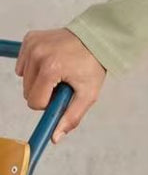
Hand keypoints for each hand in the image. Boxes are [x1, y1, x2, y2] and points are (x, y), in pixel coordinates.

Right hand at [15, 28, 106, 143]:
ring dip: (39, 79)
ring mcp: (33, 44)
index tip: (61, 93)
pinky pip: (22, 63)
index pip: (35, 102)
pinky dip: (33, 65)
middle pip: (27, 92)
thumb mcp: (88, 94)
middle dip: (44, 91)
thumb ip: (71, 117)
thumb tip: (55, 138)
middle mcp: (39, 55)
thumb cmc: (93, 65)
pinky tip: (51, 60)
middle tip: (63, 80)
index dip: (48, 103)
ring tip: (59, 68)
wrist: (98, 36)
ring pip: (24, 78)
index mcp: (51, 69)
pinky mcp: (30, 38)